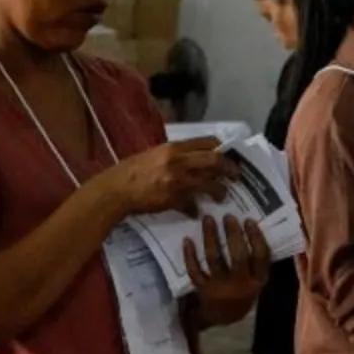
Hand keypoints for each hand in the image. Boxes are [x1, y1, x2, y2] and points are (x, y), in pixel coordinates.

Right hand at [95, 139, 234, 217]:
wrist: (117, 190)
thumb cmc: (133, 170)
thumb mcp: (155, 154)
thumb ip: (175, 155)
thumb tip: (195, 160)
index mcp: (174, 147)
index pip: (207, 142)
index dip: (221, 148)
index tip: (227, 155)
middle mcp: (178, 161)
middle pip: (214, 160)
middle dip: (229, 168)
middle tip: (236, 176)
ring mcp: (177, 181)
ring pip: (209, 184)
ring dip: (219, 191)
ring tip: (221, 196)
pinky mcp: (174, 199)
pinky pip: (193, 204)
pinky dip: (196, 208)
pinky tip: (196, 211)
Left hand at [185, 215, 269, 327]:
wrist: (223, 318)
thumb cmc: (242, 293)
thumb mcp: (256, 282)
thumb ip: (256, 263)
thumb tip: (250, 228)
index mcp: (257, 282)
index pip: (260, 257)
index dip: (256, 237)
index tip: (248, 220)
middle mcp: (240, 284)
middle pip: (238, 256)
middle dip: (233, 234)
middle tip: (228, 217)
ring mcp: (220, 287)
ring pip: (214, 259)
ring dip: (210, 237)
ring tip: (208, 219)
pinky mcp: (203, 289)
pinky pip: (195, 271)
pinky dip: (189, 256)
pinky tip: (187, 240)